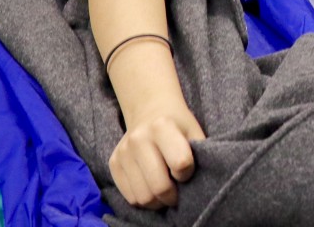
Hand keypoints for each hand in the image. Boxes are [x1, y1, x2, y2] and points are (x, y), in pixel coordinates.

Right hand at [110, 93, 205, 208]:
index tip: (187, 170)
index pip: (181, 164)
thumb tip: (200, 185)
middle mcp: (138, 138)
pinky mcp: (113, 163)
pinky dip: (143, 199)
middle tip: (177, 193)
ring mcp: (123, 152)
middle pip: (159, 187)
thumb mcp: (194, 131)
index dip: (188, 173)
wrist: (149, 110)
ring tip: (164, 193)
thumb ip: (199, 155)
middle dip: (172, 197)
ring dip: (157, 202)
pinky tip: (150, 188)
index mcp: (162, 126)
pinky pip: (130, 197)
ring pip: (142, 197)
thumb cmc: (178, 125)